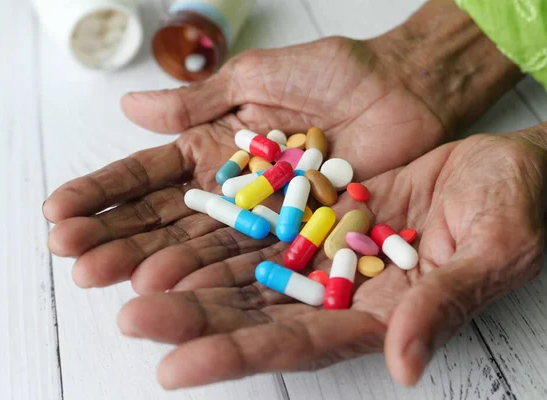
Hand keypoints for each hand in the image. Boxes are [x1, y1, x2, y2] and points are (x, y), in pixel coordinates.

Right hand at [43, 35, 447, 288]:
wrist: (403, 88)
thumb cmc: (332, 73)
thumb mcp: (255, 78)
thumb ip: (197, 99)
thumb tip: (129, 106)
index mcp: (212, 150)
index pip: (146, 177)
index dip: (103, 194)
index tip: (58, 212)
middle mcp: (230, 191)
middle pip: (164, 219)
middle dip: (116, 236)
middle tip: (73, 256)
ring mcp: (262, 217)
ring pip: (200, 244)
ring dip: (153, 261)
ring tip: (108, 277)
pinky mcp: (298, 236)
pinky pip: (253, 256)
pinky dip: (214, 272)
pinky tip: (176, 287)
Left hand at [116, 131, 545, 388]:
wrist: (501, 164)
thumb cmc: (513, 208)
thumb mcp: (491, 252)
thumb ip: (443, 307)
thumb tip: (406, 366)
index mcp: (375, 317)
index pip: (295, 345)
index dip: (236, 357)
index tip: (176, 369)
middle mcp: (337, 292)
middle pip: (253, 314)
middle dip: (190, 320)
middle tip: (131, 316)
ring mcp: (321, 253)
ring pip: (244, 271)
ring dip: (189, 277)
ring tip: (130, 280)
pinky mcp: (315, 214)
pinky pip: (258, 226)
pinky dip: (217, 232)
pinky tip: (175, 235)